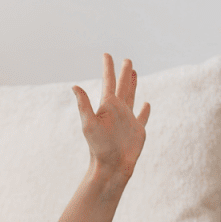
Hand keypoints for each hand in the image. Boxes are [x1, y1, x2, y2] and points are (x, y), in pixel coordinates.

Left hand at [72, 54, 151, 182]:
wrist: (111, 166)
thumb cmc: (99, 147)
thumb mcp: (89, 124)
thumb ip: (83, 105)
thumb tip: (74, 86)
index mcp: (107, 106)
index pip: (108, 82)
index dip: (108, 68)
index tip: (106, 54)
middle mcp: (118, 110)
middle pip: (122, 86)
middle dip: (124, 73)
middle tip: (126, 60)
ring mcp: (128, 120)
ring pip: (132, 97)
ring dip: (133, 85)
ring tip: (135, 73)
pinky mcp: (137, 130)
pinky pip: (142, 117)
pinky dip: (145, 110)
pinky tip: (147, 104)